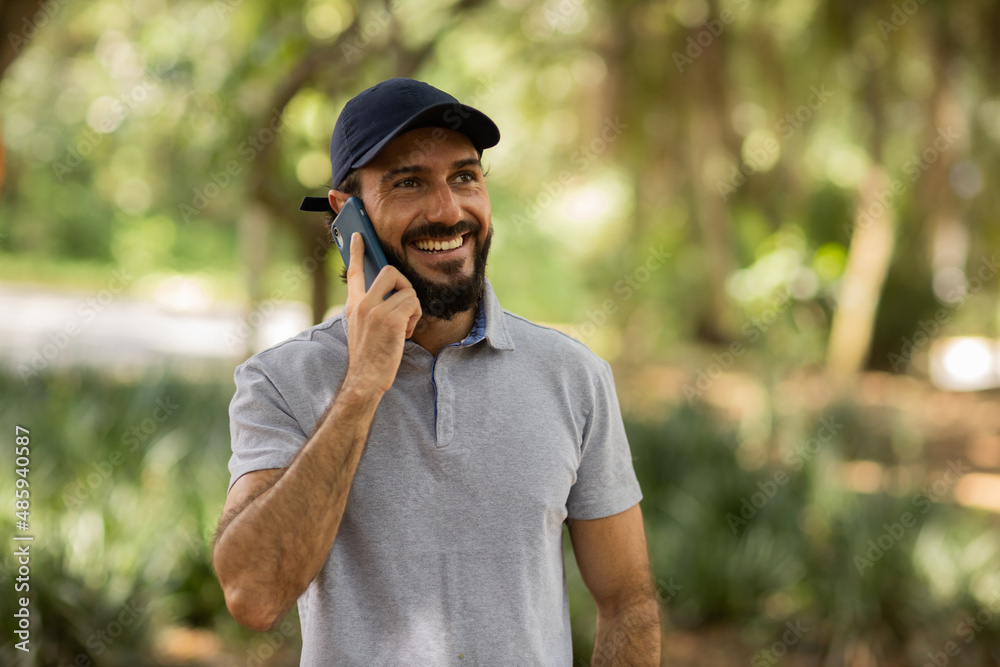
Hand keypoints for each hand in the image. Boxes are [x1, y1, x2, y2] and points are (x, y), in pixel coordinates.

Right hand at [342, 233, 421, 395]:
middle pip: (390, 271)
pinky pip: (413, 304)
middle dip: (405, 285)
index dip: (355, 250)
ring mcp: (375, 310)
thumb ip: (369, 308)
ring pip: (407, 290)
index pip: (354, 271)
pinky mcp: (390, 319)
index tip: (358, 235)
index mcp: (353, 304)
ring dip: (413, 308)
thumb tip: (390, 293)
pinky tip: (405, 334)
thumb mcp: (361, 327)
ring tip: (404, 326)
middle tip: (404, 305)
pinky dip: (415, 319)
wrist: (365, 379)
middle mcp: (362, 303)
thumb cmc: (368, 356)